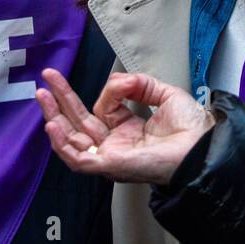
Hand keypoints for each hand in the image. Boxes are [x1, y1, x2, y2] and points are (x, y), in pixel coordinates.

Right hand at [36, 68, 214, 185]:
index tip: (121, 82)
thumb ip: (138, 83)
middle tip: (46, 78)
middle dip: (60, 100)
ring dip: (54, 117)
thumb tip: (116, 80)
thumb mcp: (163, 94)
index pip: (100, 110)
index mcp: (128, 129)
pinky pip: (79, 159)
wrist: (203, 147)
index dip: (107, 93)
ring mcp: (110, 155)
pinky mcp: (110, 165)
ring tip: (42, 95)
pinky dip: (62, 144)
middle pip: (78, 122)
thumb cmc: (192, 129)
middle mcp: (116, 144)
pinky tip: (53, 125)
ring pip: (72, 140)